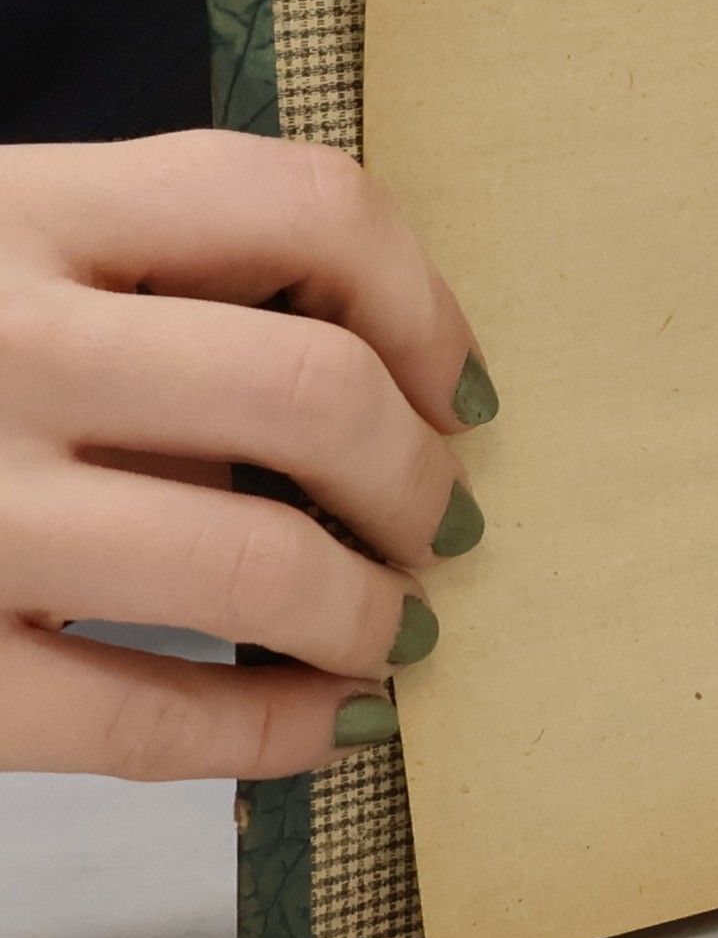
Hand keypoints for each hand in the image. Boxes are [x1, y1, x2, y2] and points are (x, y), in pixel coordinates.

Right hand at [0, 131, 495, 778]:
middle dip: (419, 474)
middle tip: (440, 519)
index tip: (453, 383)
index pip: (302, 203)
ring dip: (372, 611)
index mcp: (21, 209)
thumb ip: (164, 266)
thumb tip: (404, 368)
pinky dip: (278, 733)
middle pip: (310, 391)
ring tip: (392, 623)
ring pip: (255, 568)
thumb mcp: (7, 247)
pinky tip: (324, 721)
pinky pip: (151, 722)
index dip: (423, 302)